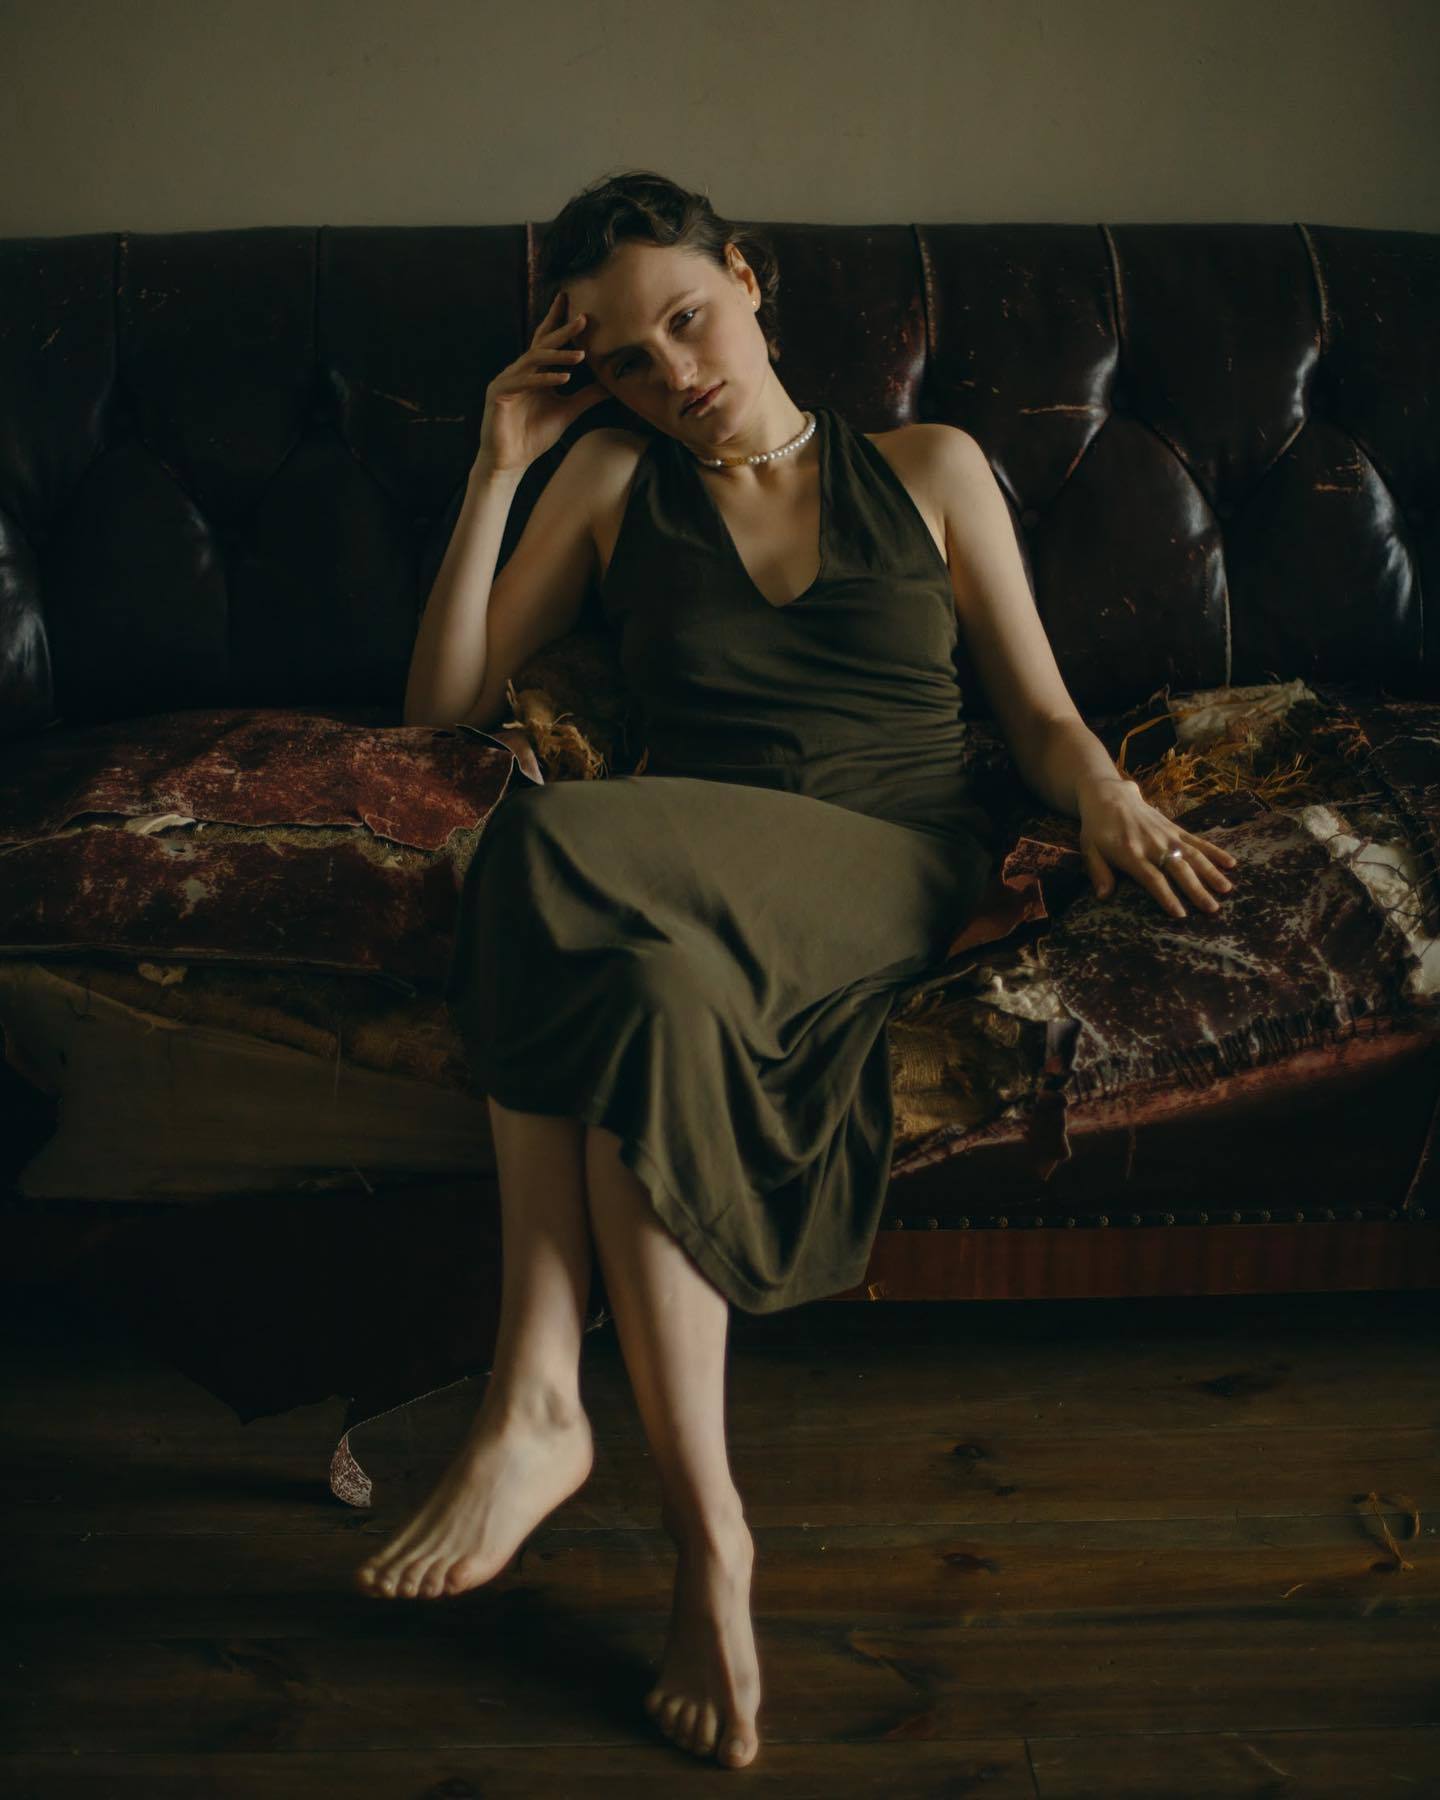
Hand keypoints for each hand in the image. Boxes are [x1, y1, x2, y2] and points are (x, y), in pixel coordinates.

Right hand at [474, 290, 608, 476]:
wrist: (510, 462)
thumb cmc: (534, 436)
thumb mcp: (568, 412)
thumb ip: (586, 396)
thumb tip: (610, 385)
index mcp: (533, 372)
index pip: (546, 341)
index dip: (559, 322)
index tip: (576, 305)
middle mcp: (518, 371)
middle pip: (541, 343)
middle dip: (562, 330)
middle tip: (583, 318)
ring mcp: (506, 380)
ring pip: (533, 359)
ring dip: (558, 355)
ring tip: (581, 355)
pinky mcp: (498, 394)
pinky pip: (524, 381)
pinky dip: (544, 379)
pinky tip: (564, 378)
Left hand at [1078, 777, 1237, 917]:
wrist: (1109, 795)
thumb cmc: (1097, 827)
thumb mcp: (1089, 849)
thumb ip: (1098, 872)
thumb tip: (1103, 897)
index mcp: (1131, 853)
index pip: (1152, 879)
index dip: (1167, 896)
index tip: (1181, 914)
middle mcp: (1153, 844)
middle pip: (1178, 869)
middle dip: (1196, 890)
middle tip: (1212, 909)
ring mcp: (1167, 836)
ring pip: (1193, 855)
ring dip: (1211, 872)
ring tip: (1226, 890)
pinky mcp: (1175, 829)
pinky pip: (1197, 841)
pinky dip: (1215, 851)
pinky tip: (1231, 863)